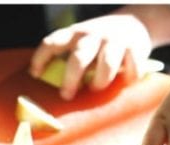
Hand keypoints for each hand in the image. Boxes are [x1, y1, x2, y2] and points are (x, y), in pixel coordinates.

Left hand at [30, 14, 151, 99]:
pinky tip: (125, 82)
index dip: (40, 58)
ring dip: (99, 82)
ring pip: (106, 64)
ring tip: (96, 88)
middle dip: (71, 80)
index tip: (34, 74)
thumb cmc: (99, 43)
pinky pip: (131, 68)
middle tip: (67, 95)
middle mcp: (92, 35)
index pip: (51, 43)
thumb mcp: (80, 42)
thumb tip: (49, 85)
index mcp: (74, 34)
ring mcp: (113, 40)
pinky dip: (128, 78)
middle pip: (78, 58)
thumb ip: (68, 58)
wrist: (134, 23)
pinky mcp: (134, 47)